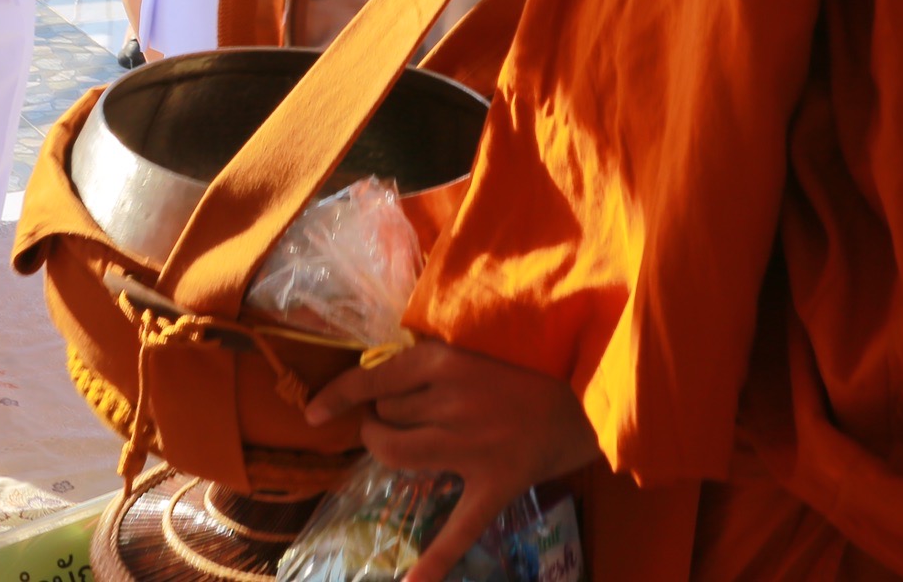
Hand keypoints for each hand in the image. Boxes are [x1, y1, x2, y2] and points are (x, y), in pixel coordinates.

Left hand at [306, 341, 601, 581]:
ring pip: (397, 454)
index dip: (338, 397)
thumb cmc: (531, 362)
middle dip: (380, 417)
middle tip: (394, 416)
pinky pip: (458, 526)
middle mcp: (451, 403)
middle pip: (384, 416)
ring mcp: (471, 447)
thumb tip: (383, 382)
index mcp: (443, 362)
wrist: (589, 392)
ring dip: (385, 450)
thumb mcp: (475, 343)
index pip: (372, 379)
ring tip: (391, 446)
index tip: (313, 412)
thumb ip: (432, 361)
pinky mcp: (494, 484)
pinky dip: (434, 560)